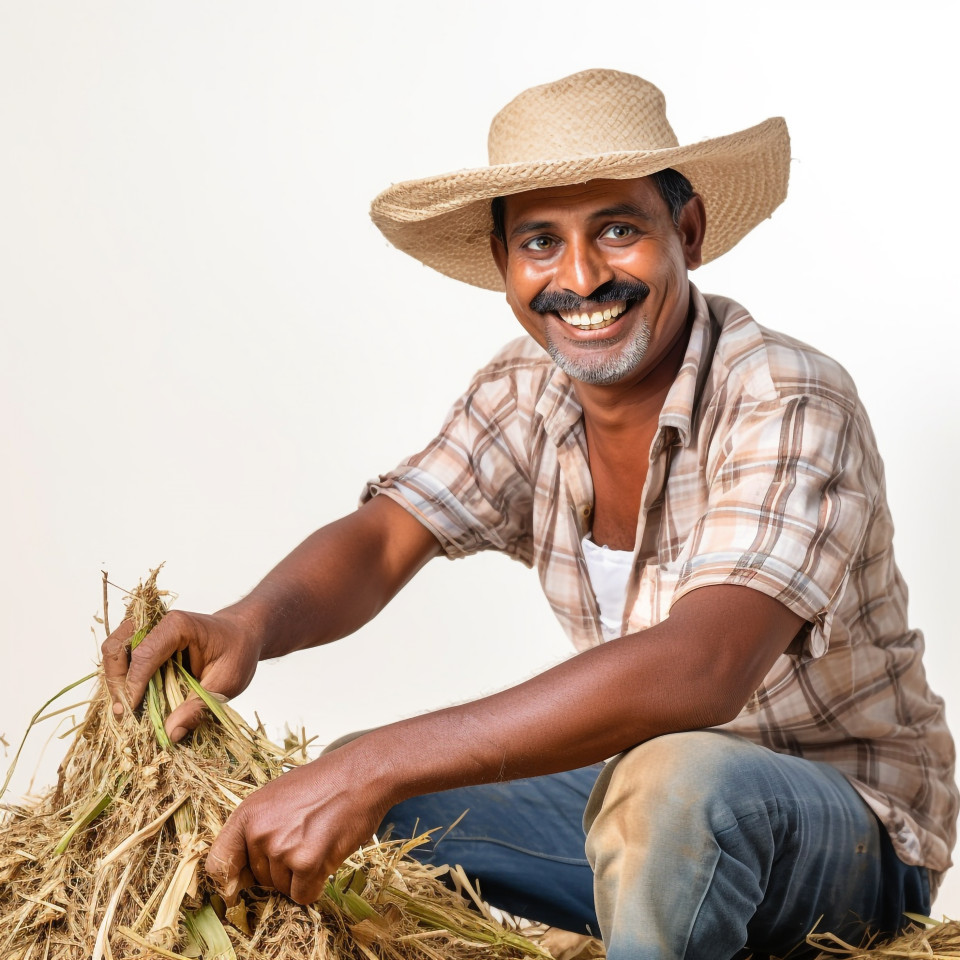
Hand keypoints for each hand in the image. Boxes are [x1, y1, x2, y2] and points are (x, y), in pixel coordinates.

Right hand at [102, 608, 260, 741]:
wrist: (243, 635)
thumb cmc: (237, 653)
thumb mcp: (227, 682)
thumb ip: (199, 706)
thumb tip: (170, 733)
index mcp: (178, 626)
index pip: (143, 654)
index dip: (133, 685)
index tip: (131, 713)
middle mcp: (157, 622)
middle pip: (117, 648)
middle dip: (116, 682)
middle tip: (124, 714)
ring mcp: (148, 629)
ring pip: (114, 651)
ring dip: (115, 681)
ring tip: (125, 709)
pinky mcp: (145, 641)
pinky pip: (122, 658)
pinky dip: (122, 679)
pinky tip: (131, 701)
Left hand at [205, 745, 391, 904]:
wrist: (361, 775)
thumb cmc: (324, 783)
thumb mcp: (277, 796)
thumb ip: (256, 828)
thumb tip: (239, 873)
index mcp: (247, 814)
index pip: (217, 864)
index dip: (229, 879)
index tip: (241, 884)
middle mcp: (259, 833)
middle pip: (258, 879)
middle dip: (280, 870)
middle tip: (304, 840)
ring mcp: (282, 849)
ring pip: (282, 888)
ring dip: (301, 876)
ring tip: (318, 840)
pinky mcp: (307, 863)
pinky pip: (303, 895)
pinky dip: (316, 884)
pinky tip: (327, 855)